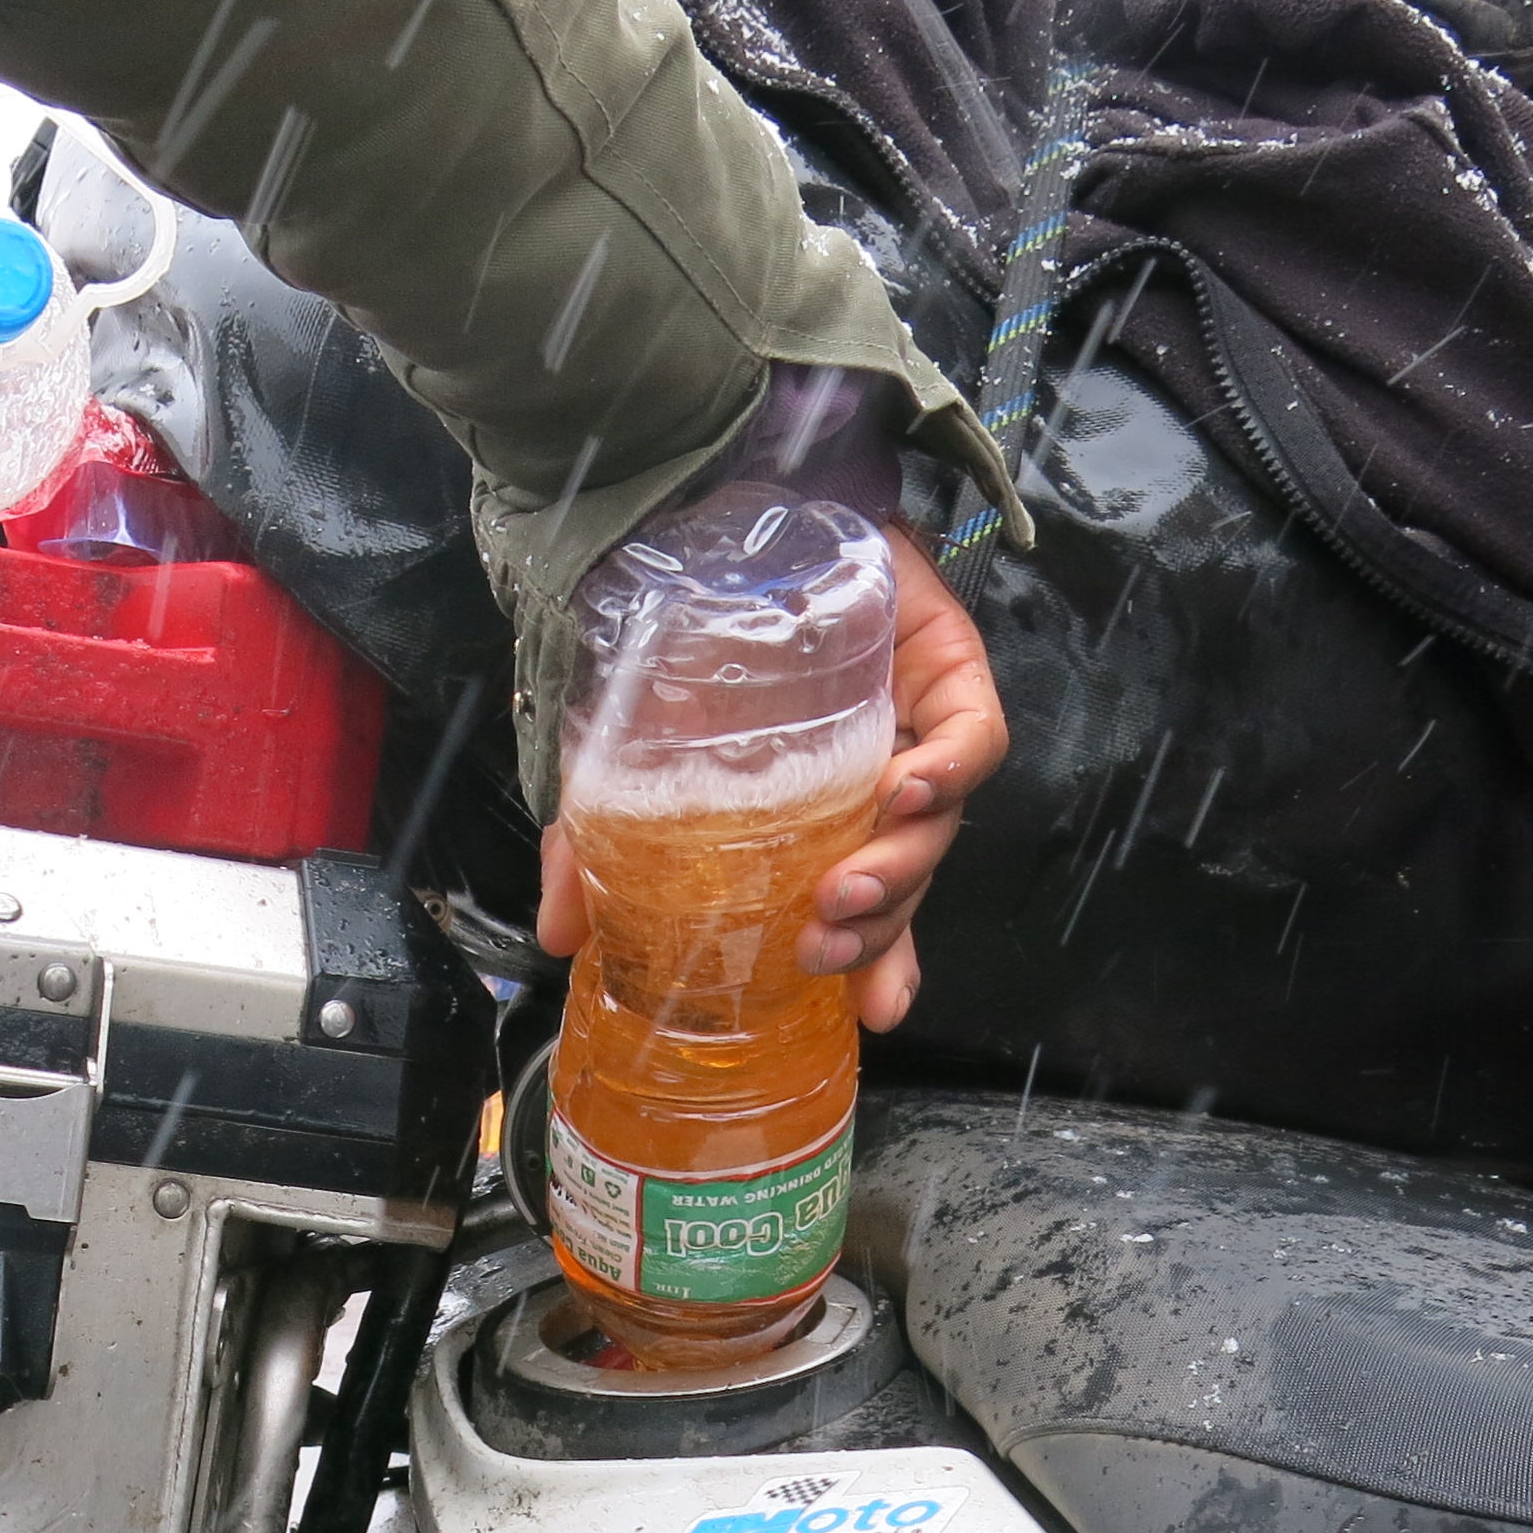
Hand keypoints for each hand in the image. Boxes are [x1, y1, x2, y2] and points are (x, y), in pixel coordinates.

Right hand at [537, 525, 1008, 1034]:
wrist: (702, 518)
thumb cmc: (674, 647)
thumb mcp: (620, 758)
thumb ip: (595, 847)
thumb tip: (557, 938)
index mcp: (825, 817)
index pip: (871, 905)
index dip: (881, 962)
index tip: (870, 1013)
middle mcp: (881, 781)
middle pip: (908, 874)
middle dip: (878, 924)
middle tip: (822, 942)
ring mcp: (921, 726)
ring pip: (943, 822)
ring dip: (904, 865)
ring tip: (849, 885)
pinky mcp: (949, 670)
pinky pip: (975, 738)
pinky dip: (950, 773)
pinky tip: (905, 791)